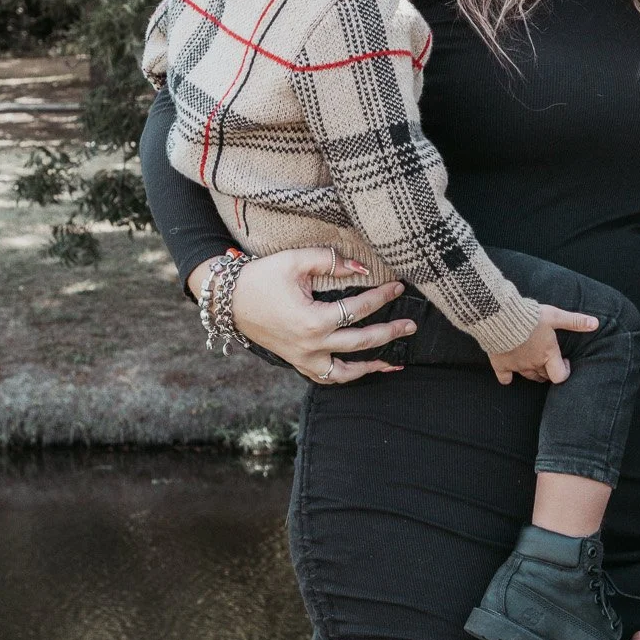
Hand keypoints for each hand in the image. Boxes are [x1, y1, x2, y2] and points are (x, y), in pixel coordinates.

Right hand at [189, 247, 416, 386]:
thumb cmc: (261, 278)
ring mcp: (303, 358)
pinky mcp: (297, 362)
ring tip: (395, 363)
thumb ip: (331, 261)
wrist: (229, 300)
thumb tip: (362, 268)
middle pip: (361, 343)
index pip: (358, 309)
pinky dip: (346, 376)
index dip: (381, 296)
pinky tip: (362, 370)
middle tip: (411, 325)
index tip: (397, 286)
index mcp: (313, 320)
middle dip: (390, 333)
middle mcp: (311, 345)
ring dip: (372, 367)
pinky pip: (326, 377)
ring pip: (346, 372)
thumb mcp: (295, 261)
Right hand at [486, 306, 596, 384]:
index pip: (560, 376)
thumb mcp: (554, 316)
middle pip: (544, 376)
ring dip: (533, 371)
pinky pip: (505, 378)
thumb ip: (574, 321)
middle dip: (549, 369)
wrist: (500, 316)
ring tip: (533, 360)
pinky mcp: (501, 364)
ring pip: (528, 376)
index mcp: (547, 354)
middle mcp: (533, 363)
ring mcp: (516, 366)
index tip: (564, 360)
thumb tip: (596, 323)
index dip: (565, 371)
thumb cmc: (529, 317)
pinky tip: (509, 373)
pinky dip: (508, 377)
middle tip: (548, 358)